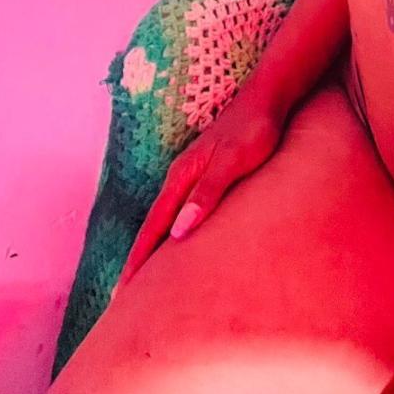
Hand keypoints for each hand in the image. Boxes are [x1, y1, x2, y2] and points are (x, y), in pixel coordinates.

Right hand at [113, 88, 285, 292]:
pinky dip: (173, 231)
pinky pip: (183, 209)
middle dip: (138, 259)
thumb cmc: (255, 129)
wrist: (271, 95)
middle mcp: (183, 175)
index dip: (139, 259)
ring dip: (154, 246)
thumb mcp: (233, 162)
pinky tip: (178, 242)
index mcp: (183, 175)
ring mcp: (195, 173)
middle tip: (122, 298)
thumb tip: (178, 233)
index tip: (123, 292)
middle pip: (154, 224)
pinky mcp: (209, 173)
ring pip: (167, 217)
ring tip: (145, 278)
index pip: (154, 225)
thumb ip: (208, 194)